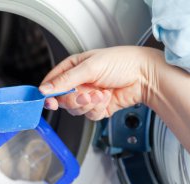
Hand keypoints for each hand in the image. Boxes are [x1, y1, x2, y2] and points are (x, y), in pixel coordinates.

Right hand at [39, 46, 161, 119]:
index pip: (52, 82)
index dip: (49, 93)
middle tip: (85, 95)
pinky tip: (107, 98)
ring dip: (88, 104)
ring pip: (75, 110)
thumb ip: (64, 80)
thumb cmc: (121, 62)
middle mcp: (78, 83)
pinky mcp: (97, 108)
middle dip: (74, 100)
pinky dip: (98, 108)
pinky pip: (89, 115)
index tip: (49, 100)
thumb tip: (44, 89)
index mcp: (72, 68)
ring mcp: (87, 96)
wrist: (145, 76)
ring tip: (100, 94)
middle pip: (62, 100)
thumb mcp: (89, 67)